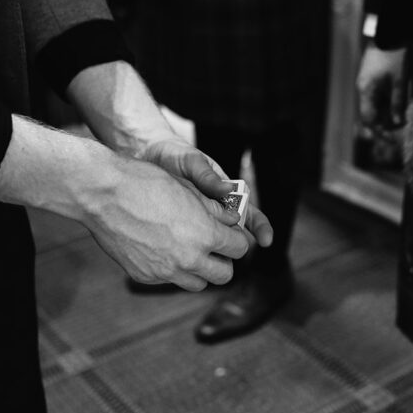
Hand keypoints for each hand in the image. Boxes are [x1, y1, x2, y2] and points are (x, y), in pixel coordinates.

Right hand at [87, 153, 256, 290]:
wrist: (103, 194)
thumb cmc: (146, 183)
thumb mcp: (188, 189)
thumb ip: (215, 210)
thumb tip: (232, 220)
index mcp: (206, 234)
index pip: (239, 248)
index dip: (236, 239)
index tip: (228, 233)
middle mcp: (189, 259)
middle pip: (224, 275)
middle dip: (223, 260)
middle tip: (213, 245)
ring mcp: (166, 271)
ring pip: (198, 284)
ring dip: (199, 270)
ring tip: (189, 249)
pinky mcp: (145, 276)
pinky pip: (169, 280)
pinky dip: (172, 269)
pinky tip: (162, 248)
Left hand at [137, 137, 273, 248]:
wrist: (147, 157)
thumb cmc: (175, 155)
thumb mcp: (191, 161)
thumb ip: (206, 175)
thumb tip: (228, 189)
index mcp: (227, 194)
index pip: (250, 214)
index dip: (261, 227)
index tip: (265, 240)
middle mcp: (216, 211)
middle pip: (235, 235)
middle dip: (237, 246)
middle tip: (232, 253)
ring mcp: (198, 221)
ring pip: (213, 243)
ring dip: (214, 251)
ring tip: (207, 257)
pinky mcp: (181, 227)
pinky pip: (189, 243)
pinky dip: (190, 250)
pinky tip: (183, 257)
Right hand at [356, 45, 406, 133]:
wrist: (389, 32)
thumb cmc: (394, 57)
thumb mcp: (399, 82)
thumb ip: (397, 103)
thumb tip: (398, 122)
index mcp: (366, 91)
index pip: (369, 119)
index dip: (380, 131)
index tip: (392, 139)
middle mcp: (363, 88)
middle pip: (371, 112)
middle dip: (384, 122)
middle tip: (400, 128)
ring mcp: (366, 81)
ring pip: (374, 104)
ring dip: (386, 112)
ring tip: (401, 116)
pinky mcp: (371, 76)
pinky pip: (376, 95)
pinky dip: (386, 102)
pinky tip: (397, 102)